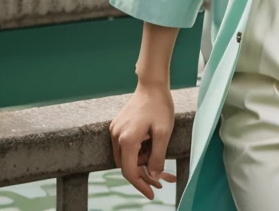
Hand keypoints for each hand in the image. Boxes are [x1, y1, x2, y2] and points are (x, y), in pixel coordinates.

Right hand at [110, 82, 177, 199]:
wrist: (152, 84)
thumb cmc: (160, 106)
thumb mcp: (164, 133)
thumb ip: (158, 157)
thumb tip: (154, 177)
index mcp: (127, 139)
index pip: (129, 172)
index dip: (141, 185)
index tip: (152, 194)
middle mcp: (117, 136)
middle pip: (127, 166)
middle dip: (144, 174)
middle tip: (163, 179)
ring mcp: (115, 130)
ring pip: (126, 157)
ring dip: (141, 162)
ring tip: (159, 159)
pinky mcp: (117, 126)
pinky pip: (125, 146)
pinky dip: (137, 152)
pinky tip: (150, 147)